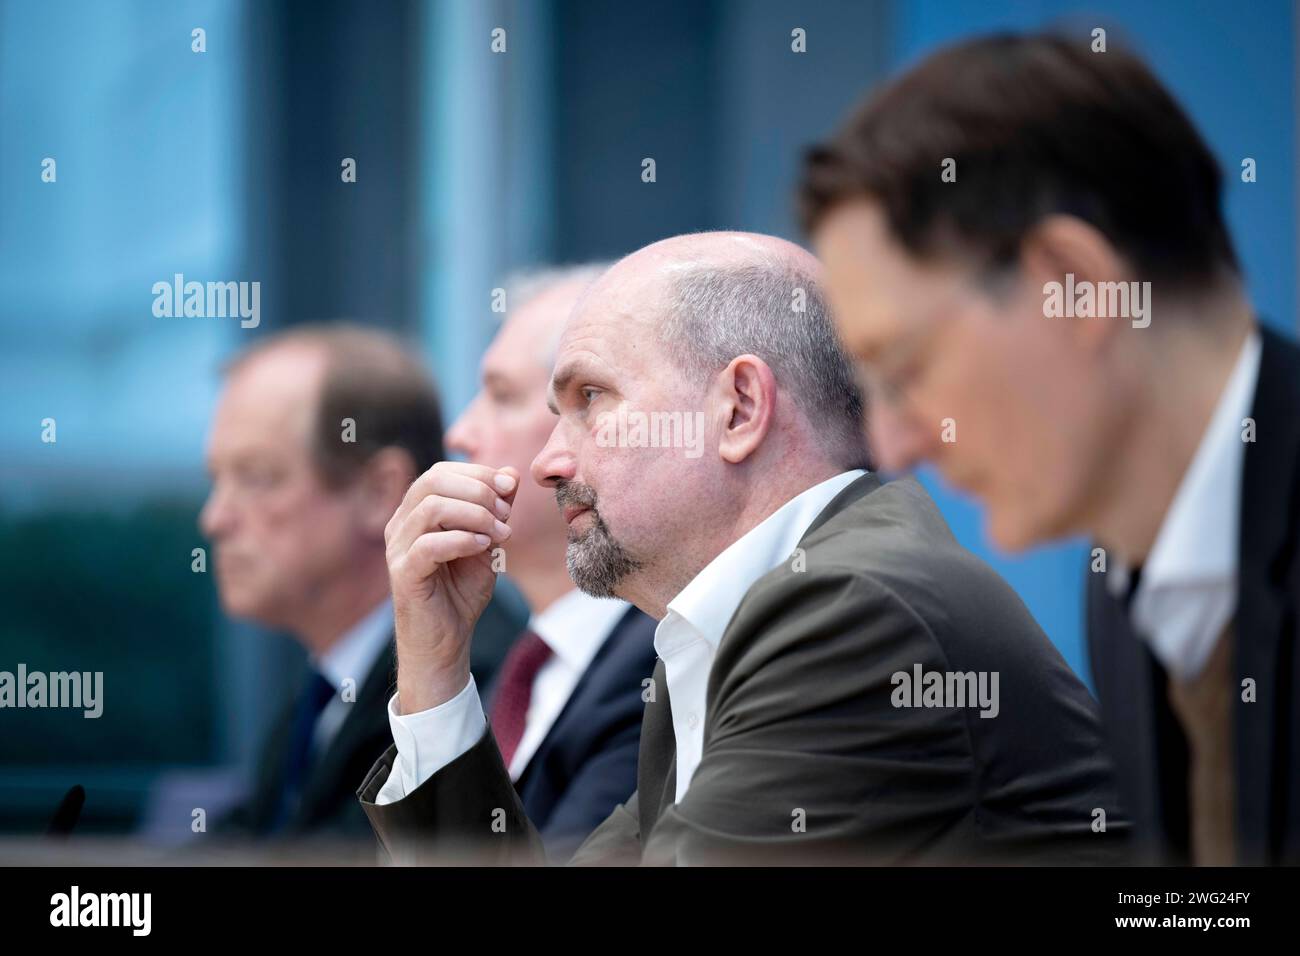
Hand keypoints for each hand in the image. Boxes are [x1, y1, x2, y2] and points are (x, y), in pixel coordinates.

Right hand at [385, 461, 517, 713]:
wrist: (447, 642)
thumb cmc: (461, 592)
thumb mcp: (487, 543)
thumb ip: (496, 510)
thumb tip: (510, 474)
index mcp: (416, 512)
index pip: (441, 472)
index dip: (478, 473)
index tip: (509, 489)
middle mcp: (400, 524)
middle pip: (433, 481)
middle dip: (478, 491)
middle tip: (506, 515)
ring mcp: (397, 548)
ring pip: (431, 508)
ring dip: (475, 515)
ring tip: (500, 535)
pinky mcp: (402, 574)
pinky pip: (428, 544)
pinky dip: (462, 540)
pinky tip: (484, 548)